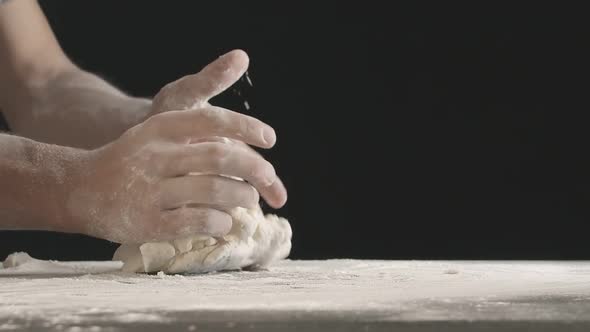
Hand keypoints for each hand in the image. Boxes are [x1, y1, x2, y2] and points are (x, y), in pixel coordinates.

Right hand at [60, 50, 286, 243]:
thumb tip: (247, 138)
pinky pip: (199, 222)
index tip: (270, 139)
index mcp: (160, 128)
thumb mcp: (155, 132)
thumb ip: (196, 128)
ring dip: (242, 197)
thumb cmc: (132, 160)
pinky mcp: (148, 222)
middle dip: (255, 170)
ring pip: (215, 191)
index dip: (246, 128)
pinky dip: (221, 222)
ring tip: (249, 200)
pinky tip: (224, 222)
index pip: (212, 120)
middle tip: (269, 178)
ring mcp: (150, 190)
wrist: (78, 188)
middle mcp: (155, 155)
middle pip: (220, 158)